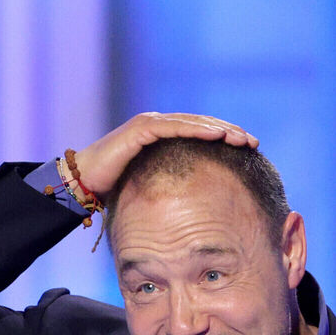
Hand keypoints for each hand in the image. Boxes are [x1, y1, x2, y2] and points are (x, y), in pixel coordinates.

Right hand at [71, 112, 258, 197]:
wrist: (82, 184)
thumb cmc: (114, 190)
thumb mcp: (153, 190)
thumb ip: (172, 190)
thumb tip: (195, 211)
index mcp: (163, 138)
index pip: (200, 134)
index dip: (225, 139)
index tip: (248, 150)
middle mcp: (158, 126)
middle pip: (202, 125)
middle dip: (229, 132)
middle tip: (253, 142)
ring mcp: (149, 124)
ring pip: (193, 123)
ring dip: (219, 130)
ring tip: (241, 139)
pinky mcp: (141, 129)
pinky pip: (174, 127)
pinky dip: (196, 130)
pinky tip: (217, 136)